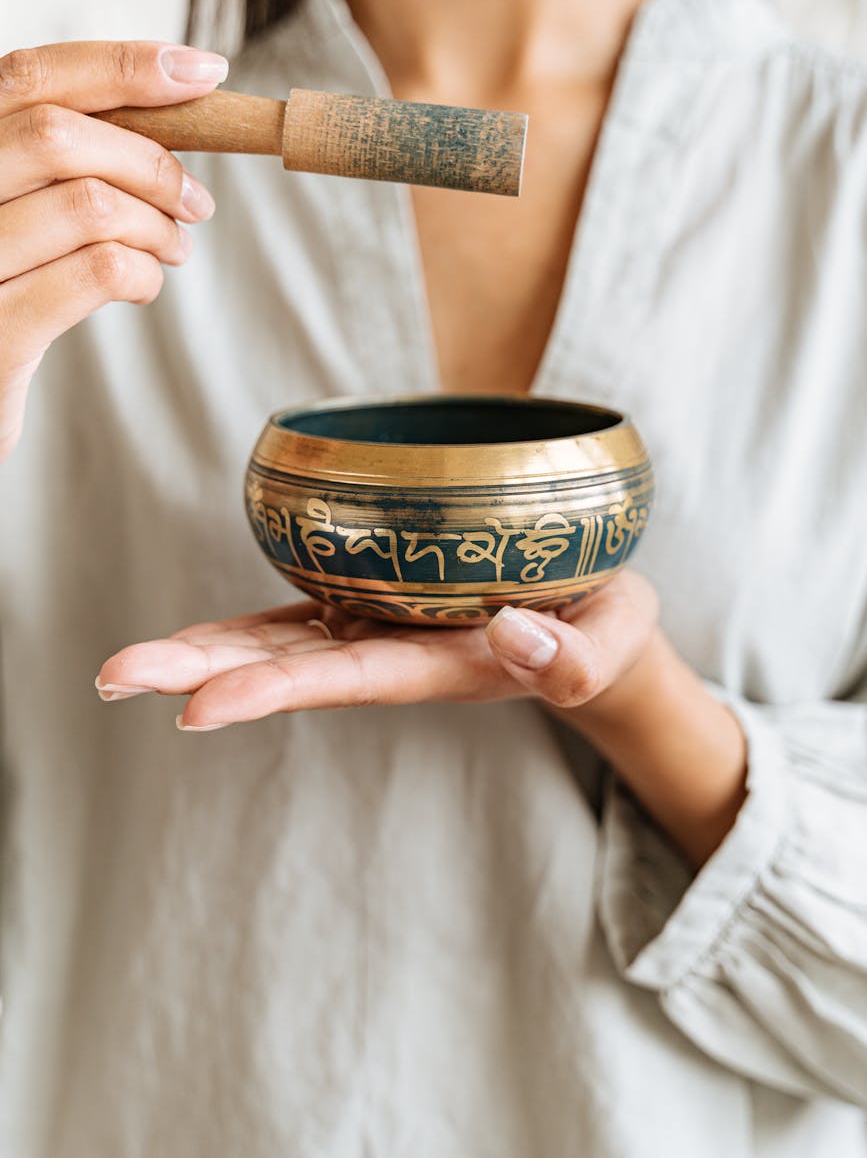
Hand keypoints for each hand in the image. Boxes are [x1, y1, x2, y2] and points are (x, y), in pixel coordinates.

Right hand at [0, 39, 227, 460]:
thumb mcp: (11, 213)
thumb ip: (56, 165)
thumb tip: (168, 112)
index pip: (28, 76)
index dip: (123, 66)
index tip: (203, 71)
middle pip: (59, 135)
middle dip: (150, 163)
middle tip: (195, 202)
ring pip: (88, 205)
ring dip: (157, 226)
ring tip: (173, 248)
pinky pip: (96, 274)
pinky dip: (143, 273)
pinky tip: (145, 284)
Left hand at [96, 571, 658, 728]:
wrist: (598, 625)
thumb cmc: (610, 631)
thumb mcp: (617, 640)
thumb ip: (578, 657)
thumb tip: (512, 632)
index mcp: (445, 667)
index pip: (347, 680)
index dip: (272, 689)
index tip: (197, 709)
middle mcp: (396, 654)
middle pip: (286, 664)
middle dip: (201, 671)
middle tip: (114, 677)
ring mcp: (381, 629)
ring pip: (278, 641)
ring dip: (203, 653)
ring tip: (125, 666)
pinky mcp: (380, 603)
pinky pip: (302, 614)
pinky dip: (244, 626)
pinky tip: (192, 639)